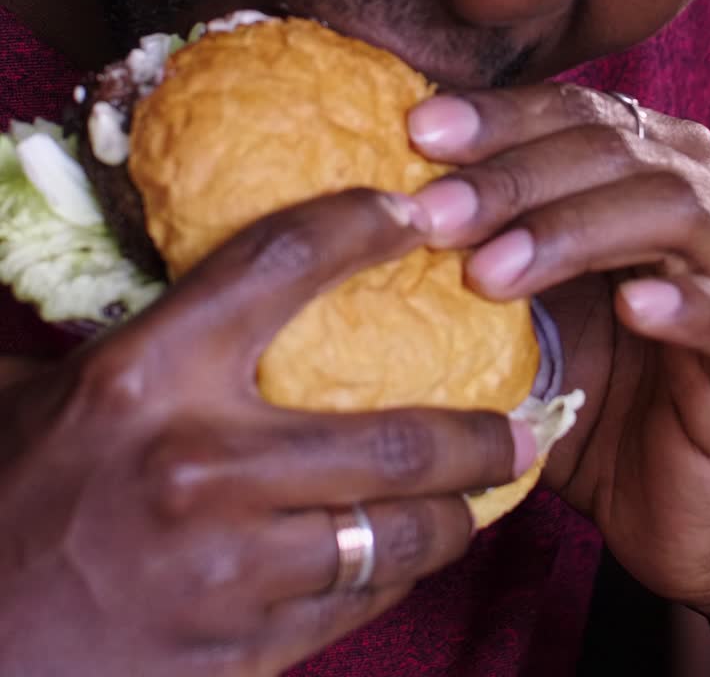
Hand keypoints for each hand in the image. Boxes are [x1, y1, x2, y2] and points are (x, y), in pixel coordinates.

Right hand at [0, 189, 531, 676]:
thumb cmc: (11, 496)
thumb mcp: (48, 394)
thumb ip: (137, 343)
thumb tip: (213, 287)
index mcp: (141, 373)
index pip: (278, 262)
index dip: (362, 224)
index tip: (419, 212)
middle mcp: (196, 463)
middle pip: (388, 432)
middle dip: (478, 431)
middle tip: (523, 420)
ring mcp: (224, 569)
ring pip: (391, 533)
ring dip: (454, 514)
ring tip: (485, 495)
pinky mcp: (236, 653)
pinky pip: (352, 607)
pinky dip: (395, 576)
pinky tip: (408, 557)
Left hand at [408, 86, 709, 617]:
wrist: (672, 497)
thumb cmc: (588, 385)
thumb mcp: (525, 307)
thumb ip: (479, 247)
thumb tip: (368, 202)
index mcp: (640, 162)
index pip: (569, 113)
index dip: (496, 116)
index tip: (416, 130)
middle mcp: (695, 191)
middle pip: (608, 146)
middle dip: (511, 177)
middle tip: (432, 214)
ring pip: (668, 208)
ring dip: (570, 232)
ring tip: (489, 273)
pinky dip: (686, 304)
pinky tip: (632, 308)